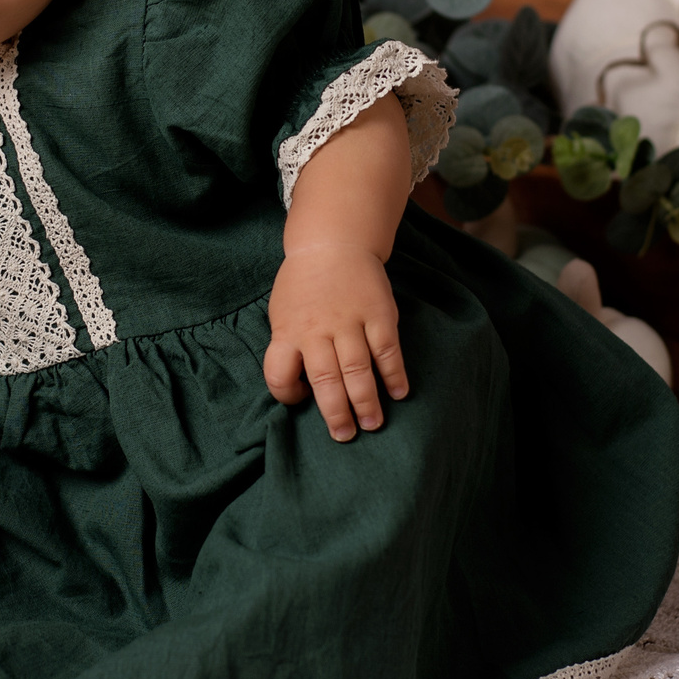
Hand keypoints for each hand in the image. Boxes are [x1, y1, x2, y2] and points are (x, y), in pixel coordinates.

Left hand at [263, 243, 408, 439]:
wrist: (332, 243)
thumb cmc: (304, 285)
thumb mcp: (282, 313)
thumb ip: (290, 346)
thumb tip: (302, 386)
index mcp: (288, 331)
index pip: (279, 373)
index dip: (287, 393)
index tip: (300, 399)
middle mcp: (317, 330)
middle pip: (325, 379)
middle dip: (336, 412)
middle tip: (345, 435)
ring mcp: (349, 322)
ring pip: (357, 370)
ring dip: (366, 400)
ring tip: (373, 424)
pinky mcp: (378, 314)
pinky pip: (387, 350)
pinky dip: (394, 374)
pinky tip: (399, 393)